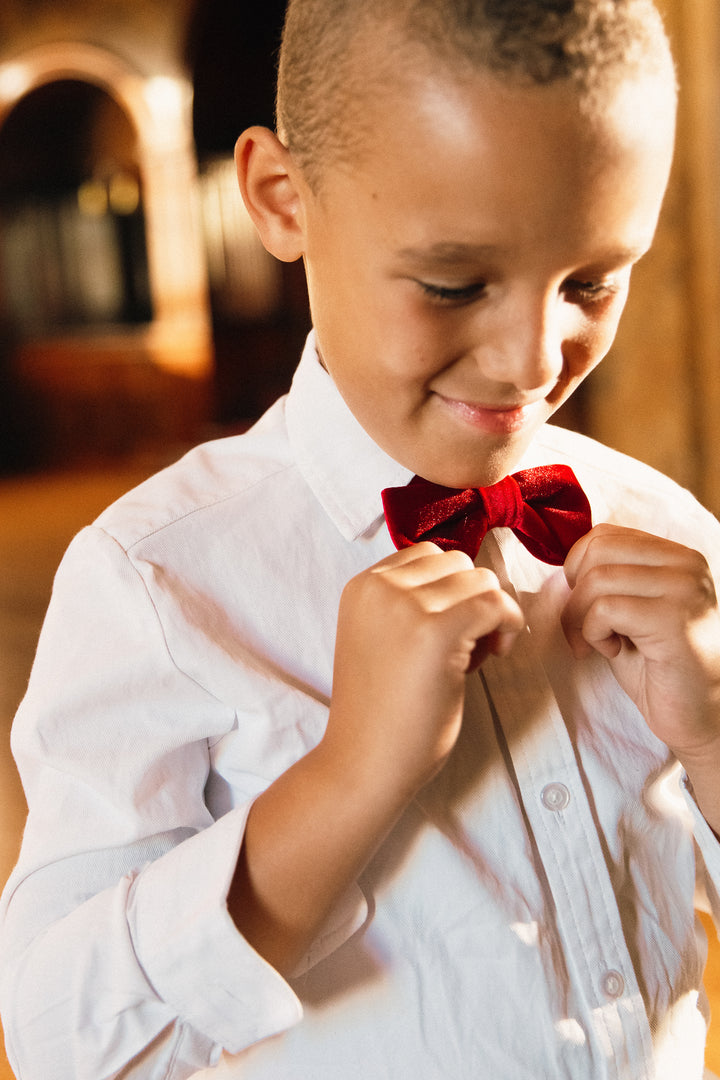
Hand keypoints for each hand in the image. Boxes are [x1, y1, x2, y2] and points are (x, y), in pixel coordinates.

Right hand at [326, 541, 523, 794]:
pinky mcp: (438, 631)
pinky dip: (509, 624)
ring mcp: (407, 606)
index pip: (427, 556)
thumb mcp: (380, 636)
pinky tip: (496, 654)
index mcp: (362, 585)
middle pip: (457, 563)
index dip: (450, 591)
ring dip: (491, 614)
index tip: (450, 630)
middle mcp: (380, 587)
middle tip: (466, 646)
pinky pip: (497, 604)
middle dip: (471, 599)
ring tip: (475, 655)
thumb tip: (475, 582)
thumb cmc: (381, 710)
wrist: (364, 763)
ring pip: (481, 580)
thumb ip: (411, 604)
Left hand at [561, 523, 719, 767]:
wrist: (699, 714)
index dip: (577, 569)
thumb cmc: (659, 666)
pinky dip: (595, 635)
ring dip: (582, 619)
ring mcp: (683, 589)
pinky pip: (605, 610)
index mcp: (676, 556)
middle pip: (596, 551)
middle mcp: (685, 564)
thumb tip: (565, 566)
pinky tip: (615, 652)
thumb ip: (608, 580)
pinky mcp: (672, 619)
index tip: (582, 606)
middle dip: (574, 595)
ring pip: (596, 579)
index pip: (605, 535)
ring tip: (602, 645)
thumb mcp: (631, 610)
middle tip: (580, 631)